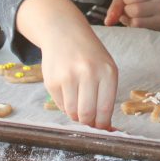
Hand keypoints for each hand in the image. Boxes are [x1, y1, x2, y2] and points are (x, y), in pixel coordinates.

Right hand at [16, 0, 117, 129]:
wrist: (64, 33)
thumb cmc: (90, 54)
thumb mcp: (106, 67)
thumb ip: (106, 94)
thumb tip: (104, 126)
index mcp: (107, 71)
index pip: (105, 108)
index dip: (103, 124)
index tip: (102, 128)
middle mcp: (88, 73)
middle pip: (87, 115)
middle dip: (88, 123)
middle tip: (89, 120)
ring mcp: (68, 77)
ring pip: (72, 112)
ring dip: (75, 114)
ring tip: (78, 102)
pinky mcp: (52, 81)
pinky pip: (59, 105)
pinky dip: (64, 105)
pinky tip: (68, 91)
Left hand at [104, 0, 159, 29]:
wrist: (152, 15)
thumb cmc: (137, 4)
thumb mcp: (126, 0)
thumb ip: (115, 6)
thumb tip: (108, 22)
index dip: (126, 0)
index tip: (130, 2)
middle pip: (135, 9)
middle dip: (127, 12)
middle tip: (130, 12)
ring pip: (137, 21)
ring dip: (130, 21)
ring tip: (133, 18)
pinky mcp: (159, 29)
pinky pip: (139, 30)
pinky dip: (133, 28)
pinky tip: (136, 25)